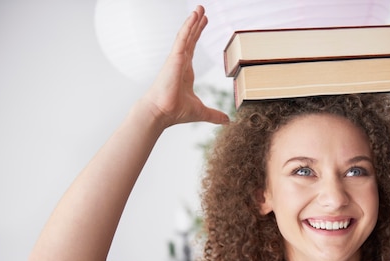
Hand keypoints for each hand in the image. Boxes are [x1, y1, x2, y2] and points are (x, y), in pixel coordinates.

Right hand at [141, 5, 228, 126]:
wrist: (162, 112)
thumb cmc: (175, 112)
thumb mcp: (201, 112)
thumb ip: (214, 115)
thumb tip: (227, 121)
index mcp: (185, 71)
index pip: (192, 48)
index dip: (197, 36)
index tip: (203, 24)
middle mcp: (180, 62)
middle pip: (190, 39)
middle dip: (196, 25)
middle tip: (202, 12)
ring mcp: (177, 59)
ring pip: (186, 35)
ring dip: (193, 21)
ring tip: (200, 8)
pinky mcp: (175, 58)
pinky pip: (182, 38)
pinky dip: (188, 26)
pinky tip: (194, 15)